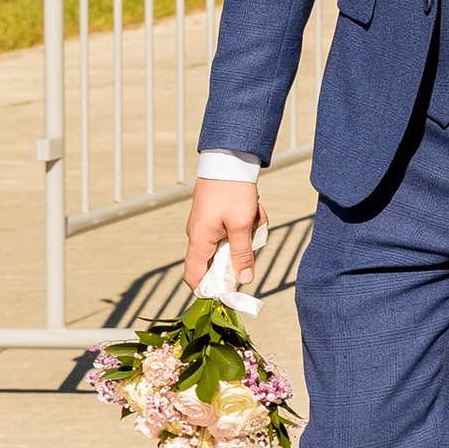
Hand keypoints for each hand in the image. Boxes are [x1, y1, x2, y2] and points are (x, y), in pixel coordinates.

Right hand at [180, 174, 262, 296]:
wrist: (229, 158)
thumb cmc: (232, 190)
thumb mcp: (242, 225)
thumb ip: (242, 255)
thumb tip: (244, 280)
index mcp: (199, 240)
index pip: (194, 277)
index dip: (210, 288)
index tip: (230, 289)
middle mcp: (198, 234)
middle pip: (217, 260)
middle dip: (239, 252)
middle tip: (252, 236)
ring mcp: (206, 224)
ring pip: (228, 242)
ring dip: (246, 233)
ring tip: (254, 214)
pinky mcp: (215, 214)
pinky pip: (231, 227)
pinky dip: (245, 221)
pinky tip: (253, 207)